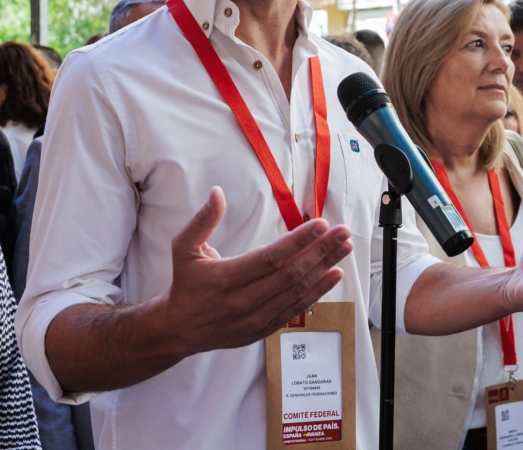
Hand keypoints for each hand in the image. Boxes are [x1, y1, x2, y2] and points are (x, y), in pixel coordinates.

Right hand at [157, 187, 353, 355]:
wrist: (179, 330)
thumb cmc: (185, 284)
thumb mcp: (183, 248)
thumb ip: (202, 221)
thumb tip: (217, 193)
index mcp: (224, 278)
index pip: (269, 258)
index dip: (298, 241)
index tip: (321, 225)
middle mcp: (242, 300)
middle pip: (290, 274)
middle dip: (320, 251)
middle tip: (343, 233)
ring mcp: (255, 318)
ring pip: (297, 292)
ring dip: (324, 269)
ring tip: (344, 249)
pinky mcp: (263, 329)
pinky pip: (295, 310)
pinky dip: (317, 292)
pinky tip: (333, 276)